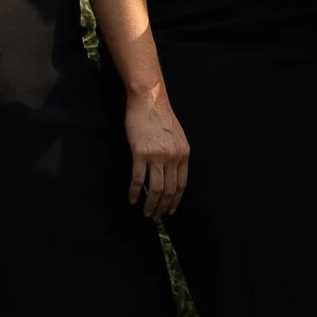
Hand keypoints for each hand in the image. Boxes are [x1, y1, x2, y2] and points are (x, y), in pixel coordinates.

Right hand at [124, 83, 189, 218]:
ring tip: (146, 213)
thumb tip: (171, 172)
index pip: (181, 184)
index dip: (176, 200)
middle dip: (163, 206)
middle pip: (169, 190)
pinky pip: (138, 179)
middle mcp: (172, 157)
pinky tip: (133, 200)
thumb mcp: (176, 136)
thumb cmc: (160, 116)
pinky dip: (135, 193)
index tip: (171, 210)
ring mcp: (157, 156)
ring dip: (151, 204)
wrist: (149, 100)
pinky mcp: (140, 154)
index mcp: (183, 154)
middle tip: (156, 216)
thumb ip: (176, 153)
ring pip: (155, 189)